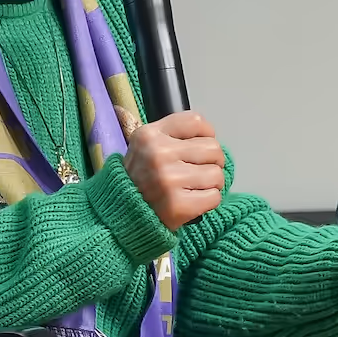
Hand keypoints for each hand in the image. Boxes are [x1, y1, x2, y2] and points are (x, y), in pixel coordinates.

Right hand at [124, 111, 224, 230]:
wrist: (121, 215)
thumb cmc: (139, 180)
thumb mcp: (145, 146)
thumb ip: (173, 136)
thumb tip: (210, 138)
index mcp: (149, 135)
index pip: (196, 122)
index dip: (207, 134)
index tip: (202, 146)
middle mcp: (158, 154)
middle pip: (213, 149)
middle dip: (212, 162)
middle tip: (197, 172)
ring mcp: (168, 180)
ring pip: (217, 174)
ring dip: (211, 183)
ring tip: (192, 188)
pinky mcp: (178, 205)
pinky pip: (214, 197)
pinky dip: (208, 202)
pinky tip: (192, 201)